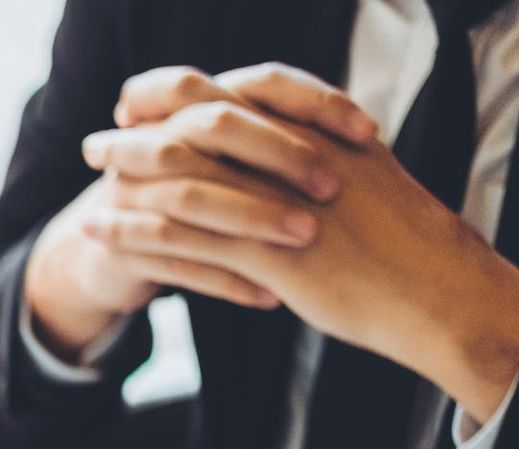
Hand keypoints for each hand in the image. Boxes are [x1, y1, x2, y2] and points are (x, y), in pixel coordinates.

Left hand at [80, 64, 518, 423]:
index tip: (135, 103)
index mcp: (310, 127)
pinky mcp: (265, 253)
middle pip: (191, 126)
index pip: (228, 91)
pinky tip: (102, 236)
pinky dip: (133, 234)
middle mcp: (288, 154)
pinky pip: (183, 240)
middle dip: (135, 133)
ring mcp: (275, 201)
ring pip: (178, 180)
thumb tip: (278, 143)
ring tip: (86, 190)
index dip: (172, 94)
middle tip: (96, 145)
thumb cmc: (398, 239)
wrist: (432, 287)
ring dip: (123, 183)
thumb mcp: (358, 174)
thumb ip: (313, 150)